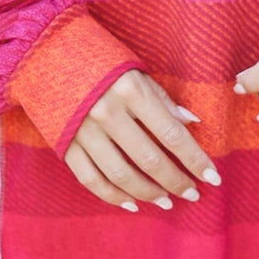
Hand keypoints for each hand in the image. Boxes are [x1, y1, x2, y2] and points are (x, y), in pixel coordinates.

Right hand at [64, 69, 221, 211]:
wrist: (46, 54)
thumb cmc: (100, 62)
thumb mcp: (135, 72)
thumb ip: (163, 100)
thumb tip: (192, 123)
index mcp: (130, 91)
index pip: (171, 134)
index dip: (195, 159)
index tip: (213, 177)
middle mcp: (107, 113)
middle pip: (149, 158)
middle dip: (175, 180)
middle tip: (192, 194)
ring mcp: (83, 131)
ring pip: (121, 174)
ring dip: (148, 192)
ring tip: (166, 202)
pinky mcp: (64, 144)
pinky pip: (91, 179)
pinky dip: (112, 196)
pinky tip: (132, 203)